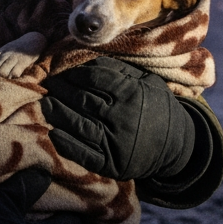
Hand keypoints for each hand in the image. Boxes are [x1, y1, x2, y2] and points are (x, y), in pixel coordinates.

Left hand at [38, 57, 194, 180]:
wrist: (177, 147)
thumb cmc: (157, 108)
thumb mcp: (147, 83)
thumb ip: (121, 71)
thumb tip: (87, 58)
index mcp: (132, 94)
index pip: (94, 78)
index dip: (74, 74)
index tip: (63, 72)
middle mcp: (122, 117)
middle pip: (82, 100)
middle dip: (61, 90)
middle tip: (49, 84)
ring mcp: (116, 143)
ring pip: (78, 124)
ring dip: (57, 112)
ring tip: (45, 103)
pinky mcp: (111, 164)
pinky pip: (83, 153)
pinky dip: (65, 143)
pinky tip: (53, 132)